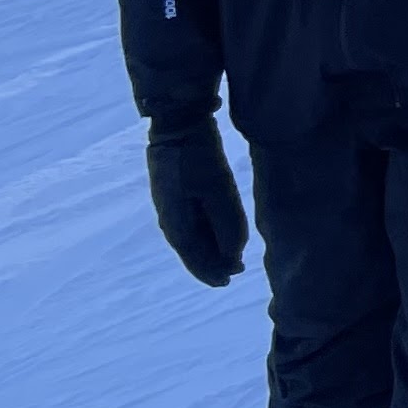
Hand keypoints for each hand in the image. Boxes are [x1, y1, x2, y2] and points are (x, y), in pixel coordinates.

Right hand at [146, 116, 247, 285]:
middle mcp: (169, 218)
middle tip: (237, 270)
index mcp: (176, 222)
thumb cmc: (197, 158)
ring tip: (232, 257)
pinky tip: (218, 233)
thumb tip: (233, 255)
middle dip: (213, 262)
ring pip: (191, 237)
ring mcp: (170, 206)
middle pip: (191, 250)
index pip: (193, 256)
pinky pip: (191, 223)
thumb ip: (227, 223)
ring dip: (210, 248)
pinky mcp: (175, 194)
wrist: (178, 126)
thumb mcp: (218, 190)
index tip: (228, 281)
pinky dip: (206, 233)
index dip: (210, 271)